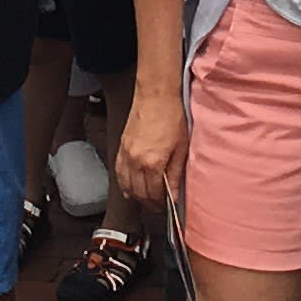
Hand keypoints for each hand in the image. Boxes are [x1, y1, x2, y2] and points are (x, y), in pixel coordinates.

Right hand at [115, 82, 187, 209]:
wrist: (156, 94)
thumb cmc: (172, 115)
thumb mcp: (182, 147)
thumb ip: (176, 174)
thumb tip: (175, 194)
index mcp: (152, 163)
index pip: (154, 194)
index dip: (161, 203)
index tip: (168, 205)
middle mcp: (136, 161)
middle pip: (139, 193)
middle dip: (149, 203)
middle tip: (159, 206)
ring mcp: (126, 154)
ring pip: (126, 185)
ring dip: (136, 196)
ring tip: (147, 199)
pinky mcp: (122, 146)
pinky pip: (119, 172)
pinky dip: (124, 183)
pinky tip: (129, 188)